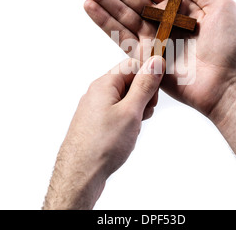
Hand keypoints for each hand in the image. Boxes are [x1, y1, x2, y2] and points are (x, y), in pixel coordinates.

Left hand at [43, 56, 165, 209]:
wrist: (80, 174)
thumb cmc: (102, 145)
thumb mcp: (131, 111)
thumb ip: (145, 85)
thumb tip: (155, 61)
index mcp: (104, 84)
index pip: (133, 65)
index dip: (149, 77)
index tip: (155, 95)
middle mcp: (97, 92)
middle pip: (130, 81)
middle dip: (143, 96)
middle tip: (143, 114)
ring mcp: (95, 108)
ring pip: (125, 99)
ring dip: (137, 110)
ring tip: (134, 128)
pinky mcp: (96, 122)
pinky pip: (118, 113)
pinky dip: (128, 121)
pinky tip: (126, 135)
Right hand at [75, 0, 235, 117]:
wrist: (229, 85)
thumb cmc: (232, 46)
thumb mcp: (221, 6)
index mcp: (180, 6)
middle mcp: (162, 20)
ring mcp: (152, 39)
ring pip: (120, 12)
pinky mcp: (144, 57)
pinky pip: (120, 36)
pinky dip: (103, 21)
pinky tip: (89, 5)